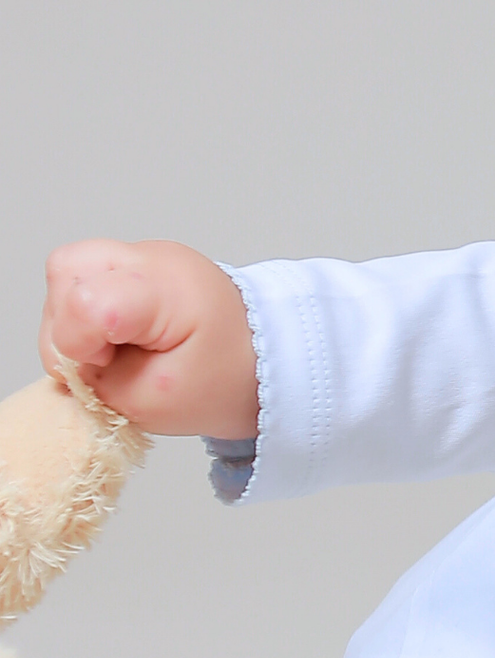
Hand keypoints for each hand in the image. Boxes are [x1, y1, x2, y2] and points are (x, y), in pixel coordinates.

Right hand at [40, 240, 258, 438]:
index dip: (78, 343)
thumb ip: (96, 383)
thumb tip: (67, 363)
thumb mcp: (155, 403)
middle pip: (66, 271)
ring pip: (67, 271)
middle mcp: (153, 259)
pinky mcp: (136, 262)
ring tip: (114, 348)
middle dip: (67, 324)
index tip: (108, 364)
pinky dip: (87, 312)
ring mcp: (144, 254)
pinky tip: (118, 335)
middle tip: (106, 358)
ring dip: (74, 318)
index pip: (86, 302)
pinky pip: (85, 277)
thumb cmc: (222, 380)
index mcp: (169, 291)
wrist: (266, 360)